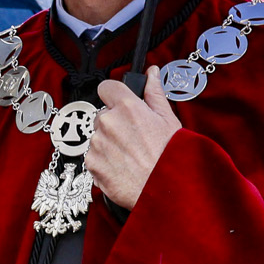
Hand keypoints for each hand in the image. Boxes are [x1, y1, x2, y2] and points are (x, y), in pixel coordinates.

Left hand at [88, 75, 181, 210]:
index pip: (107, 87)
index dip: (114, 94)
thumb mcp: (169, 119)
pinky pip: (93, 156)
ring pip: (98, 136)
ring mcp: (97, 144)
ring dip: (109, 143)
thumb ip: (154, 93)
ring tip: (131, 156)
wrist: (166, 191)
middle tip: (134, 138)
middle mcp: (108, 122)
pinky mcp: (91, 163)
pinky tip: (123, 167)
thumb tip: (150, 73)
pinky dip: (104, 161)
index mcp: (127, 107)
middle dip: (114, 123)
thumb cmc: (172, 156)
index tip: (120, 102)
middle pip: (103, 114)